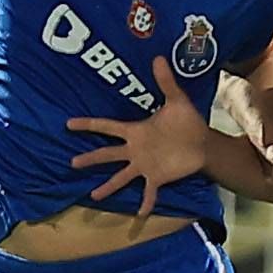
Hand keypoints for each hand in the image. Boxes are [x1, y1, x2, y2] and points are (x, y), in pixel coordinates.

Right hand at [67, 57, 209, 217]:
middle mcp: (135, 150)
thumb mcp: (176, 100)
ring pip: (121, 177)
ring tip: (94, 196)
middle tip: (72, 163)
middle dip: (91, 159)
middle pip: (108, 154)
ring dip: (108, 186)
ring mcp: (144, 165)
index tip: (69, 124)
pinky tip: (139, 215)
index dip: (88, 125)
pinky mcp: (157, 177)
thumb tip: (158, 56)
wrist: (202, 143)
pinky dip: (145, 204)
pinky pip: (148, 193)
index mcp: (135, 131)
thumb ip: (166, 81)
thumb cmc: (187, 121)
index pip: (107, 127)